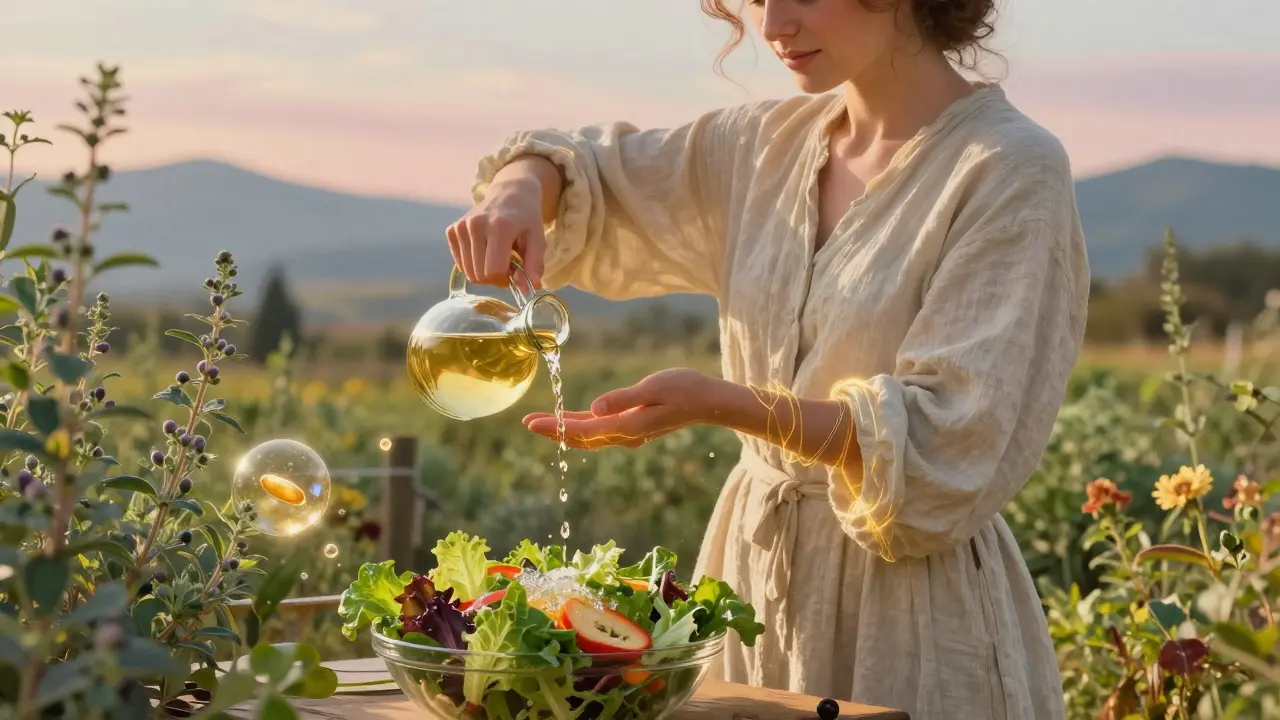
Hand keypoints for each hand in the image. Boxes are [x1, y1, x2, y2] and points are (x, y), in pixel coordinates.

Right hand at [447, 156, 558, 288]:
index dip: (505, 279)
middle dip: (494, 278)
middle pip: (479, 275)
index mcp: (499, 226)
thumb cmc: (526, 219)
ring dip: (483, 272)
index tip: (514, 272)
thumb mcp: (538, 239)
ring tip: (496, 256)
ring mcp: (461, 227)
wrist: (510, 193)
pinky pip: (460, 264)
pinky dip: (473, 264)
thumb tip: (531, 288)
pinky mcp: (452, 230)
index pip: (493, 271)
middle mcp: (476, 225)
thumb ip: (535, 264)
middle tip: (506, 265)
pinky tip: (484, 251)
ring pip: (468, 272)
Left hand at [523, 368, 719, 449]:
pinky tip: (570, 420)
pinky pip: (600, 431)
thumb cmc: (684, 389)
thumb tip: (593, 409)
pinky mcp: (633, 427)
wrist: (708, 401)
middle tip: (526, 423)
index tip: (530, 422)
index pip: (582, 429)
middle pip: (580, 438)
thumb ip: (623, 399)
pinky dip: (580, 427)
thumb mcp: (653, 388)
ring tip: (541, 423)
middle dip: (552, 432)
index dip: (554, 427)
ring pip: (588, 437)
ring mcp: (629, 433)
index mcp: (627, 426)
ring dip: (563, 431)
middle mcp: (625, 435)